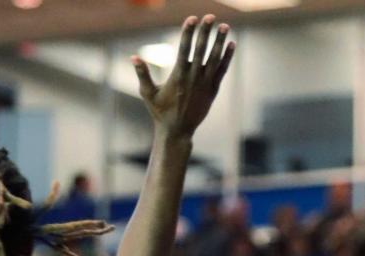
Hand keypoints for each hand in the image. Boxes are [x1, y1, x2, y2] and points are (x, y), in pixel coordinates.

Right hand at [132, 15, 234, 139]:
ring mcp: (205, 85)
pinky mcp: (213, 91)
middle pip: (201, 50)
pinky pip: (222, 71)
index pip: (184, 48)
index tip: (192, 18)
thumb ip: (142, 74)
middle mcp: (193, 78)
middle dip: (206, 32)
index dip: (188, 32)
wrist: (177, 131)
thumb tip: (133, 57)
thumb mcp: (148, 94)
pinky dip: (227, 58)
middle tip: (210, 16)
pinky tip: (231, 44)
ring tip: (225, 26)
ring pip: (214, 59)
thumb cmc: (160, 112)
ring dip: (220, 41)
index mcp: (178, 76)